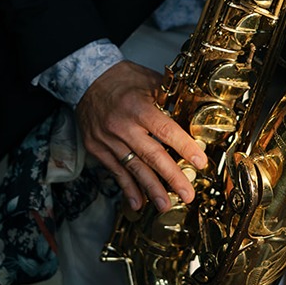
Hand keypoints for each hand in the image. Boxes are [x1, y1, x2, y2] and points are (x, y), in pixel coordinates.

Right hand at [75, 60, 207, 212]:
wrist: (86, 79)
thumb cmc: (121, 78)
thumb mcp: (148, 80)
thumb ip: (170, 97)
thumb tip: (194, 111)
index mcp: (138, 107)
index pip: (165, 130)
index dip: (184, 147)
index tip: (199, 162)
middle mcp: (122, 125)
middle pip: (151, 155)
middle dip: (172, 177)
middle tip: (188, 194)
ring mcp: (108, 139)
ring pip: (133, 168)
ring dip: (151, 189)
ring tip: (165, 205)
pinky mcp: (97, 148)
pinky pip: (115, 171)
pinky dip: (127, 188)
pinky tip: (138, 203)